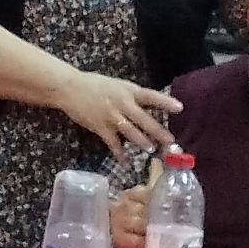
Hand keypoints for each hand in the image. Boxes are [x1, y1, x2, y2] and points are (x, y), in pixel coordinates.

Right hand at [48, 70, 179, 154]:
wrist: (68, 88)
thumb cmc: (94, 85)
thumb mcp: (117, 86)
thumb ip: (133, 97)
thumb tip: (152, 109)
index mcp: (128, 91)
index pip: (151, 96)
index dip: (165, 102)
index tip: (180, 109)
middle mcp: (122, 104)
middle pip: (144, 119)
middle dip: (158, 132)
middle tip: (171, 142)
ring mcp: (111, 116)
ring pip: (130, 132)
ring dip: (142, 142)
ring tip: (151, 150)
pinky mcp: (100, 127)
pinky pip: (113, 143)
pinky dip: (120, 154)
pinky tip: (127, 162)